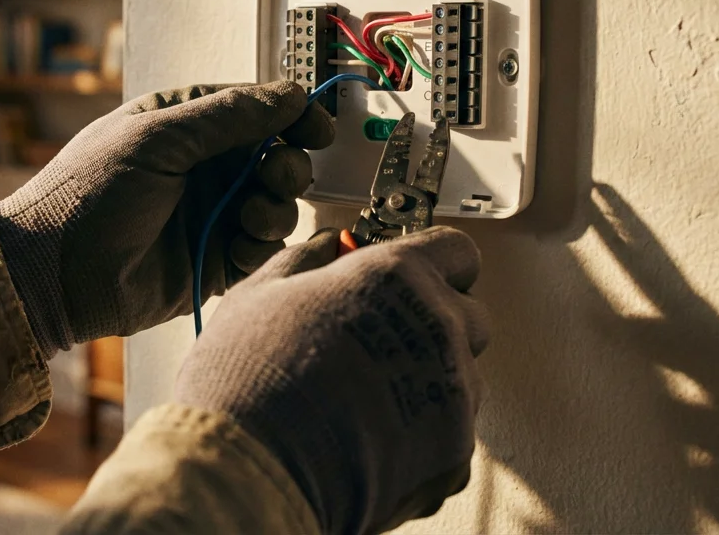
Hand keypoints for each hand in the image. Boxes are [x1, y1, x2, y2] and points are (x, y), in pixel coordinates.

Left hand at [0, 82, 332, 357]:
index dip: (290, 115)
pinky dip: (260, 247)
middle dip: (287, 164)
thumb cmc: (84, 195)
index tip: (316, 126)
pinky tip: (240, 246)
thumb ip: (227, 115)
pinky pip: (259, 249)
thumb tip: (287, 93)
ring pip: (273, 204)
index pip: (253, 109)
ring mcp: (207, 214)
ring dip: (276, 207)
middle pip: (272, 156)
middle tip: (277, 174)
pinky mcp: (212, 261)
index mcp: (181, 125)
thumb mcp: (156, 138)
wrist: (52, 274)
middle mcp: (198, 167)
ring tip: (253, 214)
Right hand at [174, 227, 490, 534]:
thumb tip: (327, 246)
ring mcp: (454, 395)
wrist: (253, 472)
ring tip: (365, 399)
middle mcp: (438, 328)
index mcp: (397, 277)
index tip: (412, 275)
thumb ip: (306, 259)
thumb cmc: (249, 380)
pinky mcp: (454, 453)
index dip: (432, 261)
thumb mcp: (260, 293)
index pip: (455, 251)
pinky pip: (451, 434)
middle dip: (434, 322)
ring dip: (427, 382)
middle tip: (382, 339)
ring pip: (462, 378)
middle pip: (469, 315)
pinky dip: (421, 436)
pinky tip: (371, 437)